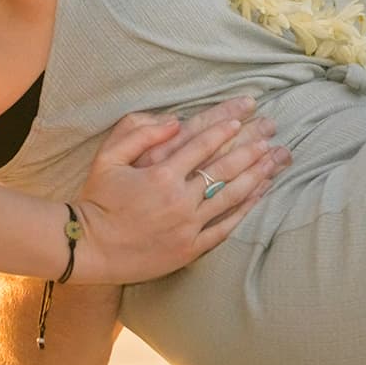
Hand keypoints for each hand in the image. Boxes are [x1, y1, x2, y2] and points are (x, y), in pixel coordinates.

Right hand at [69, 98, 288, 282]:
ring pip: (232, 196)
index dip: (224, 127)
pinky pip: (225, 226)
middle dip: (252, 147)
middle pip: (225, 168)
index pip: (201, 144)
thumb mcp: (108, 158)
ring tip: (276, 159)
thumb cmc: (96, 200)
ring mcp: (187, 226)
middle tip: (272, 132)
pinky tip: (260, 193)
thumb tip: (174, 120)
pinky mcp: (190, 248)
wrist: (88, 249)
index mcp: (160, 174)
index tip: (242, 116)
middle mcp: (179, 200)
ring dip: (257, 175)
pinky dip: (246, 208)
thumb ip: (138, 133)